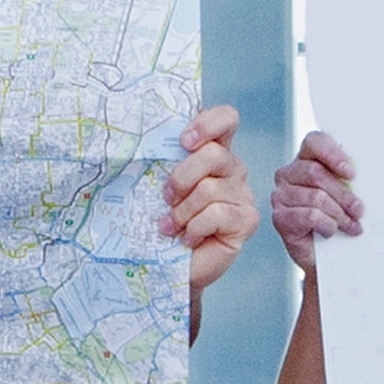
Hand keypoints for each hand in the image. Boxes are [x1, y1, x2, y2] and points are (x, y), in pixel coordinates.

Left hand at [159, 105, 254, 297]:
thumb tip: (136, 143)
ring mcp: (242, 194)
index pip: (227, 119)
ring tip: (171, 227)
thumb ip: (161, 162)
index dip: (209, 123)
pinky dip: (194, 228)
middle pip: (214, 153)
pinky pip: (217, 214)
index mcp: (213, 151)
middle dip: (181, 177)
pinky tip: (188, 239)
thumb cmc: (163, 222)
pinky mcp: (246, 220)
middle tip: (165, 197)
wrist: (170, 264)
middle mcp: (232, 169)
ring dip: (182, 212)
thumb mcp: (157, 186)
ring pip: (210, 189)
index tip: (183, 140)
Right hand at [273, 130, 363, 270]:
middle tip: (359, 210)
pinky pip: (309, 215)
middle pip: (316, 173)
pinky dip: (326, 225)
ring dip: (339, 214)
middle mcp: (288, 174)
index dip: (333, 154)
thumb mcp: (348, 195)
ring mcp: (280, 195)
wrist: (327, 256)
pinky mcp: (279, 217)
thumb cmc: (338, 220)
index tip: (351, 173)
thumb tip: (364, 177)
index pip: (314, 142)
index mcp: (306, 160)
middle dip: (344, 194)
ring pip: (316, 197)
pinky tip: (330, 232)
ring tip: (350, 226)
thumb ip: (350, 180)